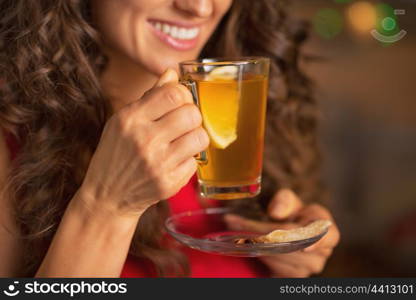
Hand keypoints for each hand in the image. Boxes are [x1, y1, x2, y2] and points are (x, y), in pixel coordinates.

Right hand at [79, 68, 208, 216]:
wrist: (107, 197)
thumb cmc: (115, 154)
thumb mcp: (123, 121)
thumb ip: (150, 97)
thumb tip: (172, 72)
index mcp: (131, 118)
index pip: (174, 93)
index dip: (184, 94)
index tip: (181, 102)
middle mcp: (145, 139)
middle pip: (192, 114)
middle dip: (192, 116)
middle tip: (183, 124)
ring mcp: (158, 163)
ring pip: (200, 137)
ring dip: (194, 138)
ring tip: (181, 142)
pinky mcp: (169, 183)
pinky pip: (195, 162)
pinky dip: (188, 160)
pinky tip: (173, 162)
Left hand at [225, 189, 339, 276]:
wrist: (284, 229)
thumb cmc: (291, 213)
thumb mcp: (288, 200)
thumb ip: (284, 200)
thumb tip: (276, 212)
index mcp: (327, 229)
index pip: (329, 237)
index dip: (318, 242)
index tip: (304, 247)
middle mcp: (322, 252)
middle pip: (294, 245)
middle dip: (265, 233)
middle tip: (238, 223)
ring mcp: (308, 267)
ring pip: (282, 258)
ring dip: (259, 245)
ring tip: (240, 232)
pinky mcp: (294, 276)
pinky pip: (277, 269)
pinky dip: (261, 256)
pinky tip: (250, 246)